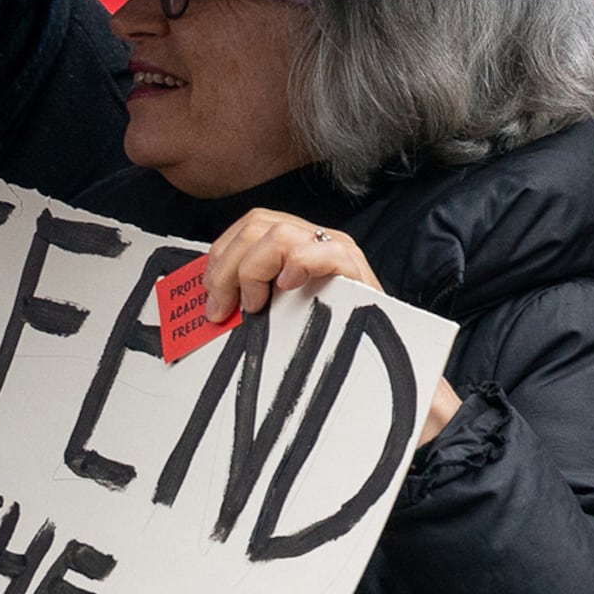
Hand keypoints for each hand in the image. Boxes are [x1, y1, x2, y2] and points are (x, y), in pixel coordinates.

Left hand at [201, 208, 461, 447]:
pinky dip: (300, 263)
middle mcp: (316, 241)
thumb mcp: (282, 317)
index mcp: (296, 245)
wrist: (382, 369)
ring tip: (254, 305)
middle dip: (226, 266)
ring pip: (280, 234)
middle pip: (258, 224)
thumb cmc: (329, 345)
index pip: (250, 225)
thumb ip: (254, 302)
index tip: (210, 296)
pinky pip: (325, 252)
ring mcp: (337, 253)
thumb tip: (212, 311)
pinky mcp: (357, 274)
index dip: (221, 255)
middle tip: (222, 309)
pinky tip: (288, 285)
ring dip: (252, 270)